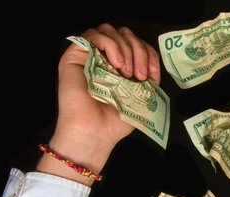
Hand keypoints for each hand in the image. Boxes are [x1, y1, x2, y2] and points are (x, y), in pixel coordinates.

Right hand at [37, 24, 160, 184]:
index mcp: (121, 67)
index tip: (153, 74)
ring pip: (110, 30)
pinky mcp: (75, 55)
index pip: (137, 45)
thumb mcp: (141, 97)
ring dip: (125, 47)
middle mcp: (105, 58)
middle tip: (139, 75)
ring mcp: (90, 55)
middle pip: (125, 34)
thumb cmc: (115, 121)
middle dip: (138, 50)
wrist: (94, 133)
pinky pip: (92, 34)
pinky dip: (110, 44)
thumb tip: (153, 65)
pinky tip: (116, 63)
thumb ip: (149, 79)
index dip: (149, 53)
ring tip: (127, 71)